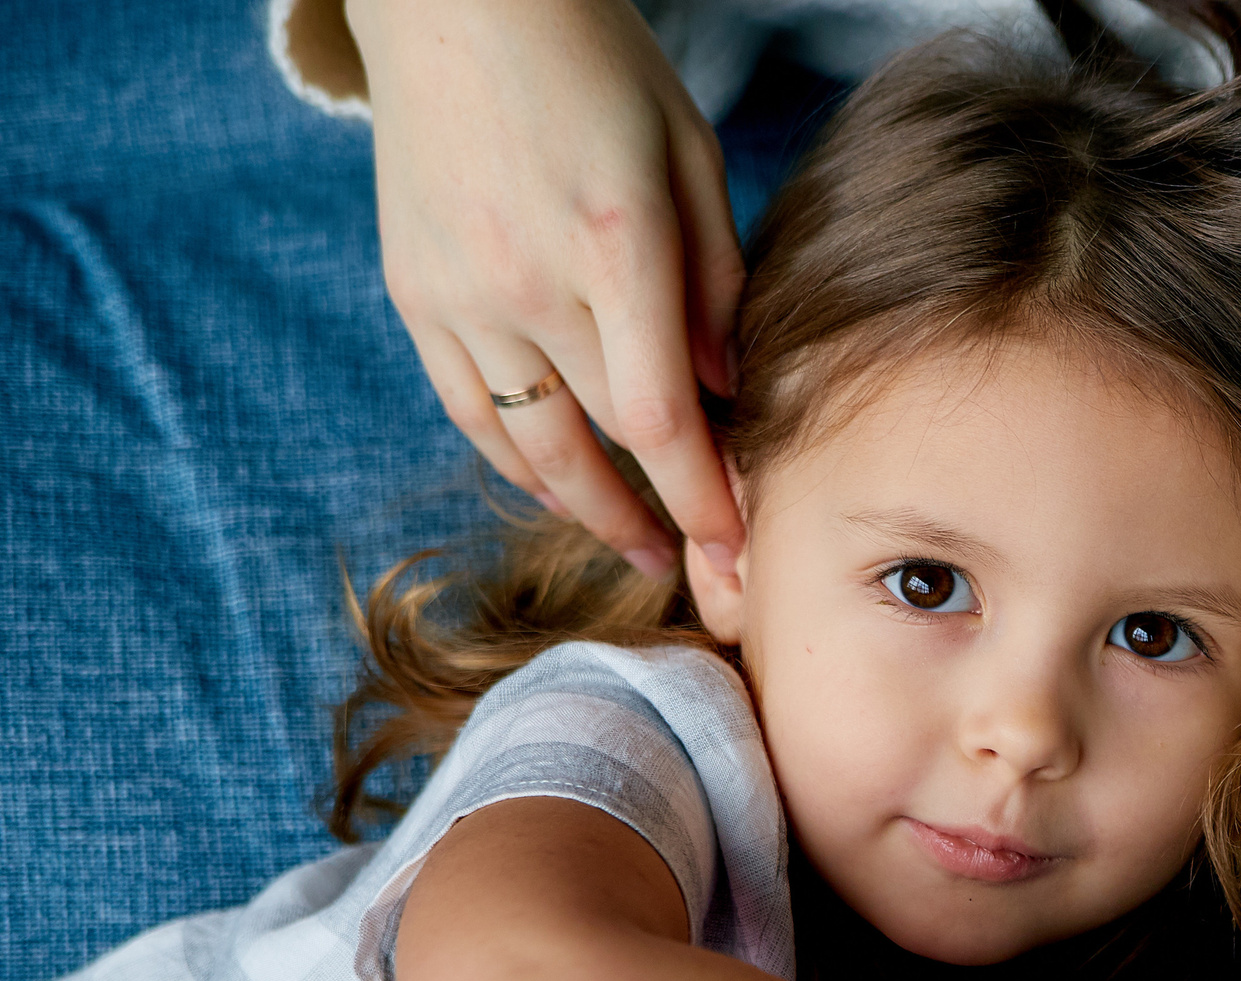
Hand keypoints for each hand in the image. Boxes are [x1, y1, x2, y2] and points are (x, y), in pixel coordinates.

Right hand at [348, 0, 744, 577]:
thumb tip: (732, 394)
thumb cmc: (595, 65)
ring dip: (592, 513)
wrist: (457, 2)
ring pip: (532, 445)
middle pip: (607, 443)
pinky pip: (470, 412)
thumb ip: (715, 278)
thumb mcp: (687, 152)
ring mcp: (459, 296)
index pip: (662, 419)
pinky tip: (563, 494)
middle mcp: (527, 284)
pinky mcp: (415, 294)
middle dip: (668, 519)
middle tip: (713, 577)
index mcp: (613, 245)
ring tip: (645, 554)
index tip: (739, 556)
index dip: (704, 501)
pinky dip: (519, 465)